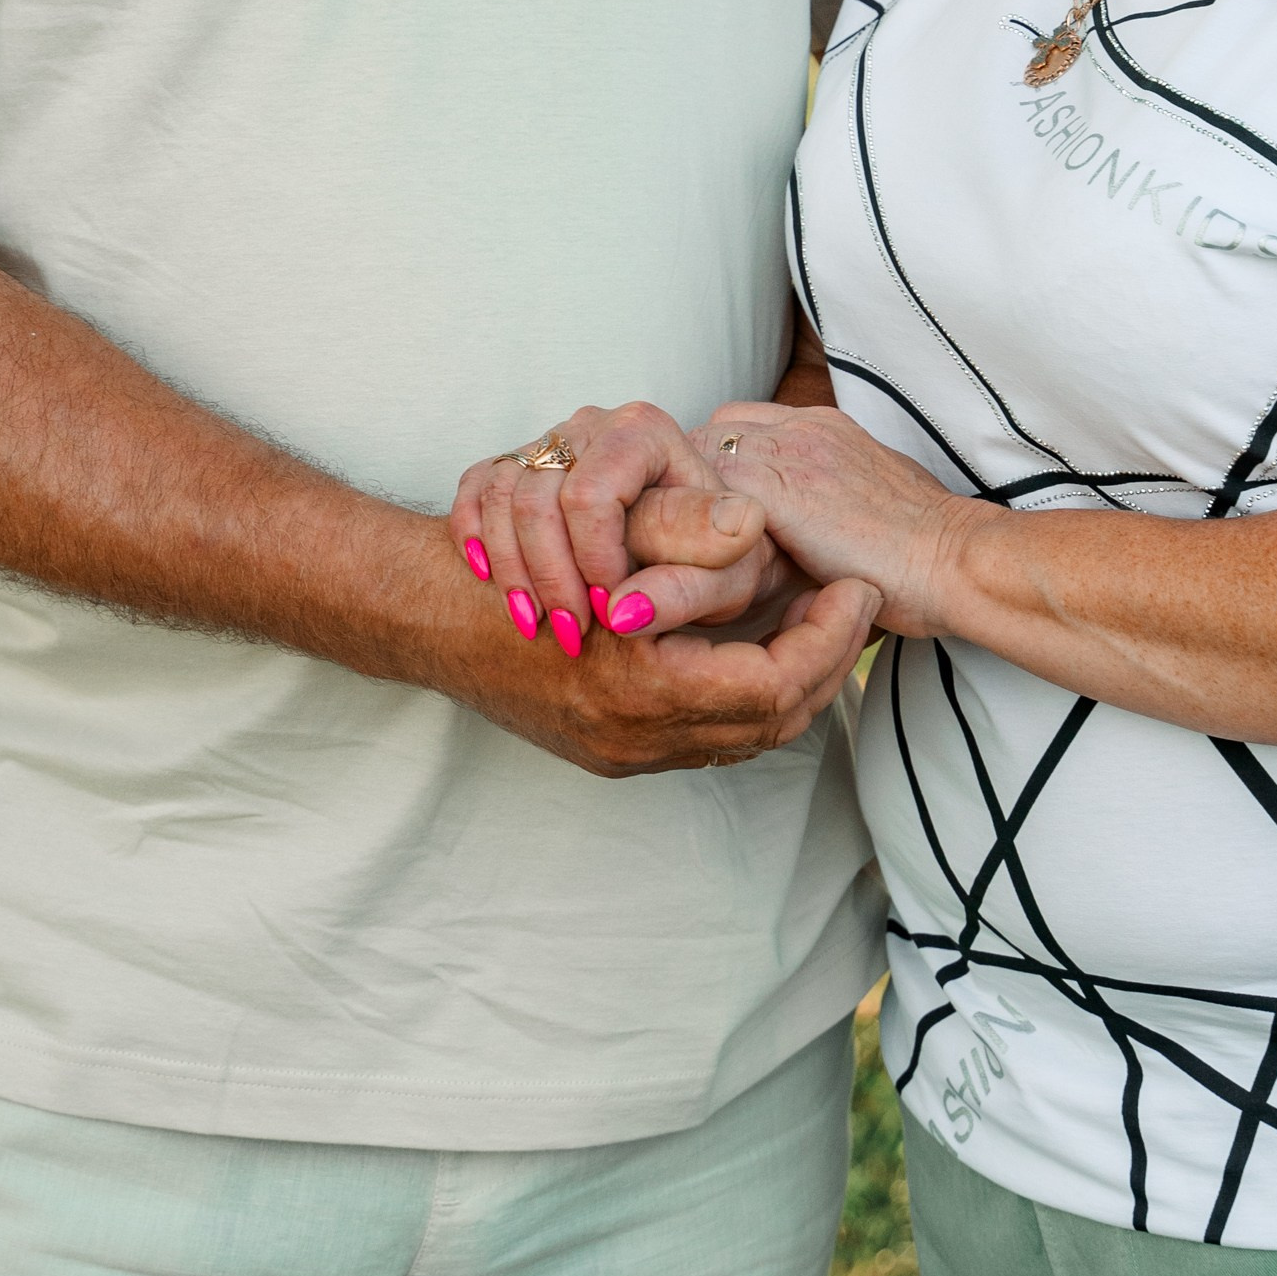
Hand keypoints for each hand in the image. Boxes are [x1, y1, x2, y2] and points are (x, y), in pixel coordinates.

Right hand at [439, 564, 883, 781]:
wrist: (421, 617)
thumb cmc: (501, 563)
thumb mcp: (591, 533)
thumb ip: (676, 532)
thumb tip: (758, 522)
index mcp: (636, 688)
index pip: (773, 686)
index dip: (825, 638)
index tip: (854, 588)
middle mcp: (632, 736)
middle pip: (771, 723)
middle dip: (825, 665)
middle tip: (855, 606)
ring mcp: (621, 753)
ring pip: (746, 737)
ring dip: (793, 681)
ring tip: (821, 622)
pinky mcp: (612, 752)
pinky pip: (711, 739)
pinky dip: (749, 694)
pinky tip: (761, 644)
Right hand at [452, 403, 804, 657]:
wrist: (696, 550)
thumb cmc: (718, 561)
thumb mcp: (728, 576)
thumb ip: (690, 583)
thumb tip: (630, 607)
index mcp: (644, 434)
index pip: (589, 495)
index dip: (591, 561)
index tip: (610, 613)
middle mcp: (593, 427)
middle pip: (537, 495)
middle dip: (549, 575)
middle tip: (571, 634)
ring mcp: (553, 443)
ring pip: (501, 495)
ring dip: (511, 568)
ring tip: (534, 624)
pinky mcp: (521, 465)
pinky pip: (476, 488)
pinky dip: (473, 535)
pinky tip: (490, 580)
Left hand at [657, 403, 972, 639]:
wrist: (953, 559)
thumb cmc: (924, 549)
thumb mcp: (871, 501)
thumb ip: (828, 500)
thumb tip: (805, 532)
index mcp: (825, 426)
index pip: (739, 422)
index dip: (718, 464)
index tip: (712, 508)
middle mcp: (803, 428)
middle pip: (711, 430)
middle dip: (694, 476)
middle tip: (690, 530)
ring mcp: (791, 455)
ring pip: (700, 455)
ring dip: (688, 500)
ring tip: (687, 549)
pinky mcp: (783, 491)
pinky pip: (708, 493)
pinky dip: (694, 525)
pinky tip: (700, 563)